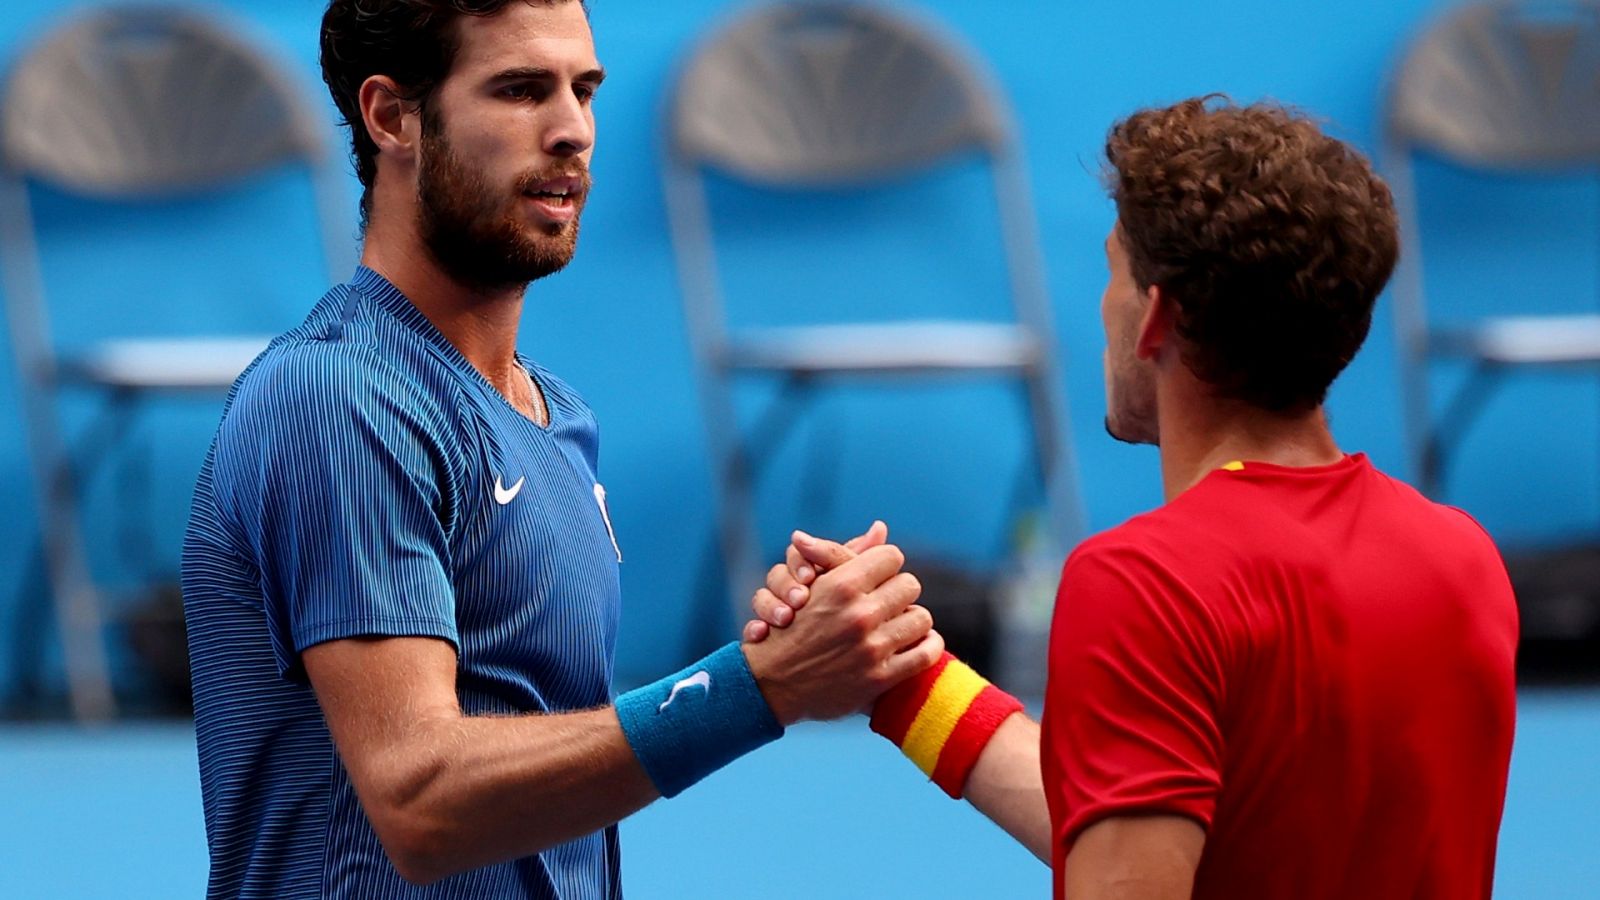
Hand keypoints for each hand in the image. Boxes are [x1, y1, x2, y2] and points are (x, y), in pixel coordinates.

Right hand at [741, 543, 942, 724]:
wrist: (771, 683)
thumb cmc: (791, 627)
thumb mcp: (813, 585)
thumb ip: (845, 554)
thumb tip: (880, 527)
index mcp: (842, 585)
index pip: (892, 556)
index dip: (884, 565)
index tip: (878, 577)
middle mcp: (859, 615)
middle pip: (910, 585)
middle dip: (898, 591)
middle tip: (888, 602)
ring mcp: (871, 649)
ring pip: (922, 618)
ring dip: (912, 619)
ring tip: (899, 624)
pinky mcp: (880, 679)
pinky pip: (927, 654)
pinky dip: (928, 645)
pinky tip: (918, 642)